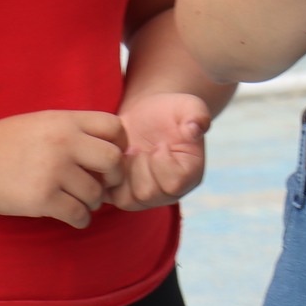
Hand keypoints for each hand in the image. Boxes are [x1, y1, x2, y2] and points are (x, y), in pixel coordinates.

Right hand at [0, 110, 127, 227]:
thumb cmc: (2, 143)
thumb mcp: (40, 122)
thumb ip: (72, 129)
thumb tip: (108, 145)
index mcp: (65, 121)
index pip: (114, 126)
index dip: (120, 143)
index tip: (111, 156)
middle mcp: (64, 143)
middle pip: (113, 160)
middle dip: (113, 176)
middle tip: (104, 184)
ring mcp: (54, 171)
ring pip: (96, 193)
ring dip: (93, 201)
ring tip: (82, 201)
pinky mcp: (43, 199)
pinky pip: (79, 214)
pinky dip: (81, 219)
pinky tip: (74, 216)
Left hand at [108, 92, 211, 210]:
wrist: (147, 116)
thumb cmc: (170, 111)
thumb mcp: (188, 106)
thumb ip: (197, 114)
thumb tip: (195, 128)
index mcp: (189, 175)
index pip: (175, 183)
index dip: (162, 161)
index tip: (160, 144)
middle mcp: (168, 193)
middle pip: (148, 194)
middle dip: (138, 165)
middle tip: (138, 147)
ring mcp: (145, 197)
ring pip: (127, 199)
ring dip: (123, 171)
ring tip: (128, 153)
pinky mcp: (123, 194)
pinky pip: (110, 197)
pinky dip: (108, 177)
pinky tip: (116, 159)